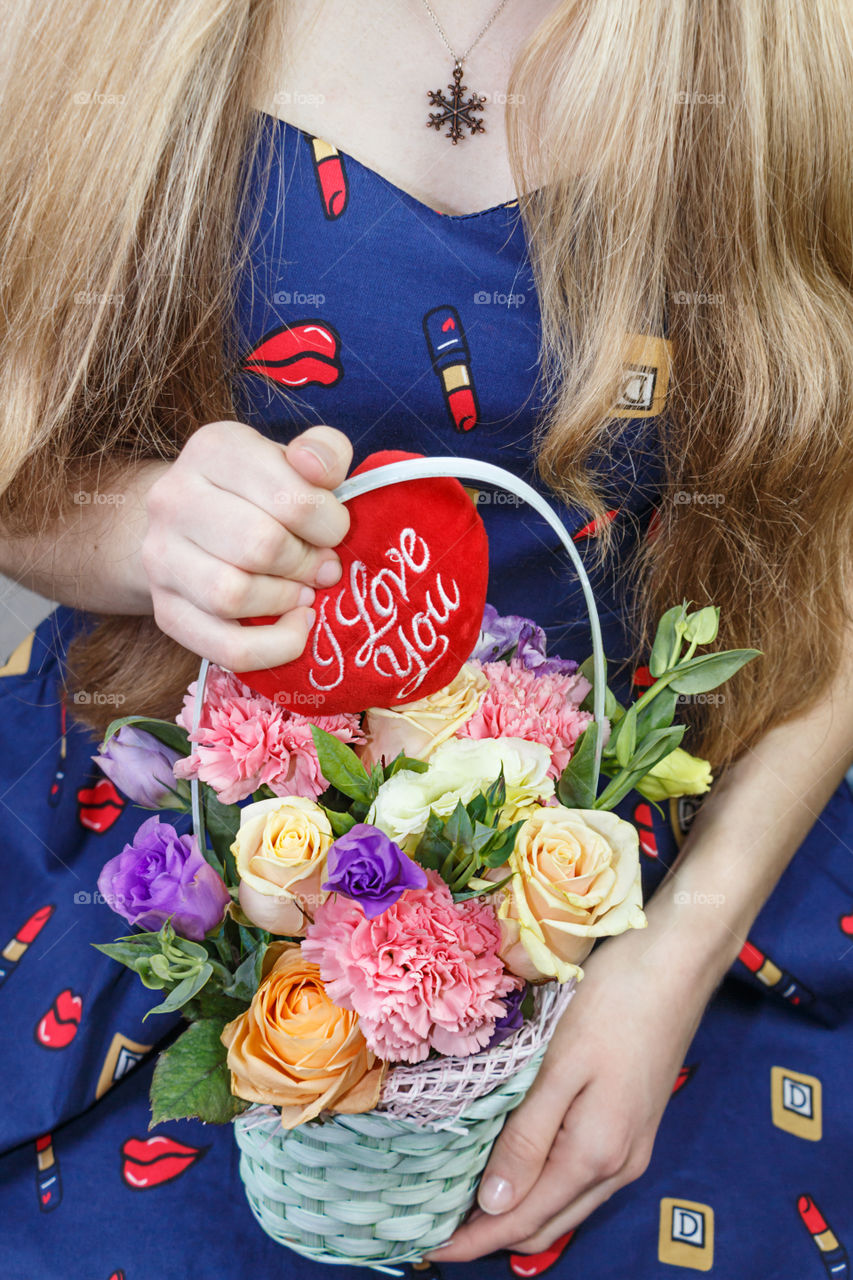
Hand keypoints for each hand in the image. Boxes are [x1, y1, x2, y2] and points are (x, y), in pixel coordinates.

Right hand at [140, 421, 351, 669]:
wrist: (194, 523)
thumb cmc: (262, 493)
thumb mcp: (295, 459)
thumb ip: (324, 452)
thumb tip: (318, 469)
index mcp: (213, 448)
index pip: (289, 496)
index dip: (329, 524)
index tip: (333, 531)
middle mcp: (174, 498)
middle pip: (259, 546)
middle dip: (308, 564)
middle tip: (325, 568)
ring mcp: (160, 557)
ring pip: (231, 595)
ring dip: (286, 601)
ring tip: (305, 593)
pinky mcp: (165, 610)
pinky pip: (225, 647)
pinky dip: (273, 647)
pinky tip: (295, 628)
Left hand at [427, 921, 719, 1261]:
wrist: (677, 965)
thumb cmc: (615, 1003)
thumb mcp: (561, 1066)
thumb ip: (529, 1137)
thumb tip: (493, 1204)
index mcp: (595, 1154)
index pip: (523, 1220)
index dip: (475, 1240)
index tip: (427, 1248)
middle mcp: (618, 1166)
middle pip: (545, 1224)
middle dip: (492, 1233)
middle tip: (436, 1221)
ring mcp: (630, 1149)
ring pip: (564, 1204)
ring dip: (517, 1211)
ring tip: (465, 1198)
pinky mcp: (632, 1127)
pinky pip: (580, 1178)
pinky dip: (542, 1185)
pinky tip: (514, 1163)